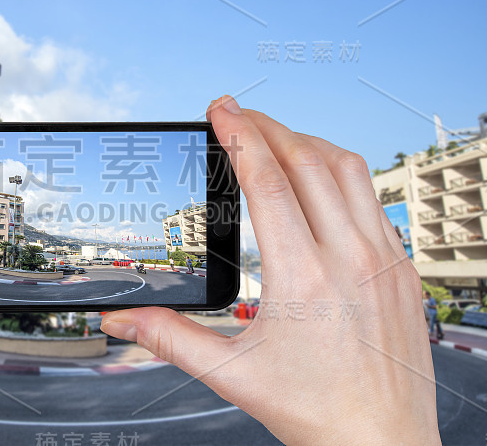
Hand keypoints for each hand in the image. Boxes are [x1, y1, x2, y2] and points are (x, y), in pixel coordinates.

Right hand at [101, 96, 439, 444]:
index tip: (221, 110)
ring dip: (306, 142)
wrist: (383, 443)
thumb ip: (169, 338)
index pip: (267, 182)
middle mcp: (350, 259)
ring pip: (348, 170)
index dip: (239, 136)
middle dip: (267, 126)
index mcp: (303, 279)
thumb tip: (121, 318)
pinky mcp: (401, 267)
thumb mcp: (232, 374)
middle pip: (306, 161)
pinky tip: (319, 179)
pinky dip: (340, 172)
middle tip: (237, 113)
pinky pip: (373, 198)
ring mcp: (384, 260)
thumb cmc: (316, 412)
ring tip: (275, 136)